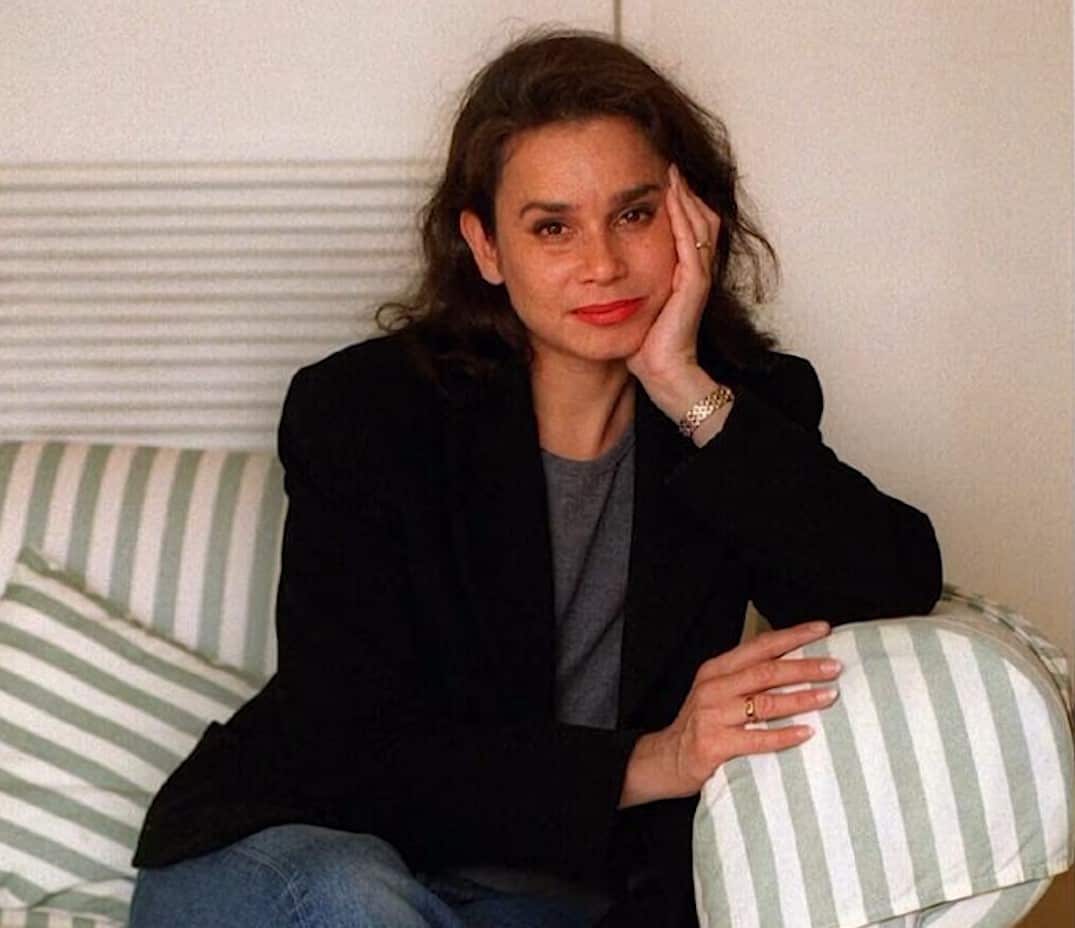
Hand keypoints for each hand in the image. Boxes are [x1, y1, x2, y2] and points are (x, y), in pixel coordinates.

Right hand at [619, 621, 840, 807]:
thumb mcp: (716, 691)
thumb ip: (746, 678)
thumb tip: (795, 665)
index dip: (792, 636)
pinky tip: (807, 732)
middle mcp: (714, 688)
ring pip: (765, 703)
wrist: (666, 759)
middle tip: (835, 666)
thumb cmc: (701, 724)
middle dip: (804, 667)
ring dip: (801, 698)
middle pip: (766, 672)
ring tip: (830, 696)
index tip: (822, 630)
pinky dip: (784, 735)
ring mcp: (712, 716)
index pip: (760, 646)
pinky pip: (757, 738)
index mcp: (716, 669)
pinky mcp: (714, 744)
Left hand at [626, 165, 719, 394]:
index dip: (680, 203)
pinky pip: (690, 243)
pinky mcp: (693, 285)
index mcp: (684, 274)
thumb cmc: (646, 347)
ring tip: (671, 173)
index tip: (661, 179)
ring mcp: (697, 276)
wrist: (662, 373)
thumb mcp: (635, 307)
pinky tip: (672, 200)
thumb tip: (601, 275)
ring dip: (685, 197)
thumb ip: (628, 286)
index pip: (690, 228)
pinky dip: (682, 219)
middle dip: (685, 191)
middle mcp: (695, 271)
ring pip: (700, 224)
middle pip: (702, 218)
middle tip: (668, 165)